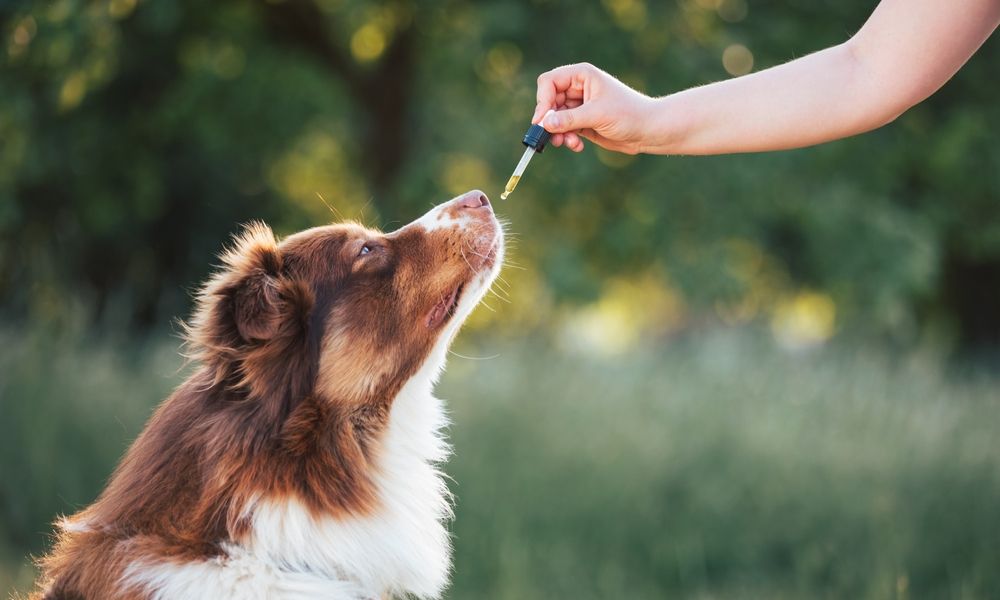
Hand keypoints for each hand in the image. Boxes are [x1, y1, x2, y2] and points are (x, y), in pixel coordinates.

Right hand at [533, 63, 654, 153]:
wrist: (648, 130)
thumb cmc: (629, 114)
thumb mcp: (597, 115)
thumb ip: (569, 119)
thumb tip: (544, 124)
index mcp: (582, 76)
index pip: (549, 82)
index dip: (543, 100)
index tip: (542, 120)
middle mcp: (578, 88)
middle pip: (549, 101)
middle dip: (549, 121)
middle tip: (551, 137)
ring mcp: (579, 106)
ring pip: (554, 118)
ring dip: (558, 133)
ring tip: (568, 143)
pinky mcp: (582, 122)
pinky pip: (564, 130)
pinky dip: (567, 138)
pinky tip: (577, 146)